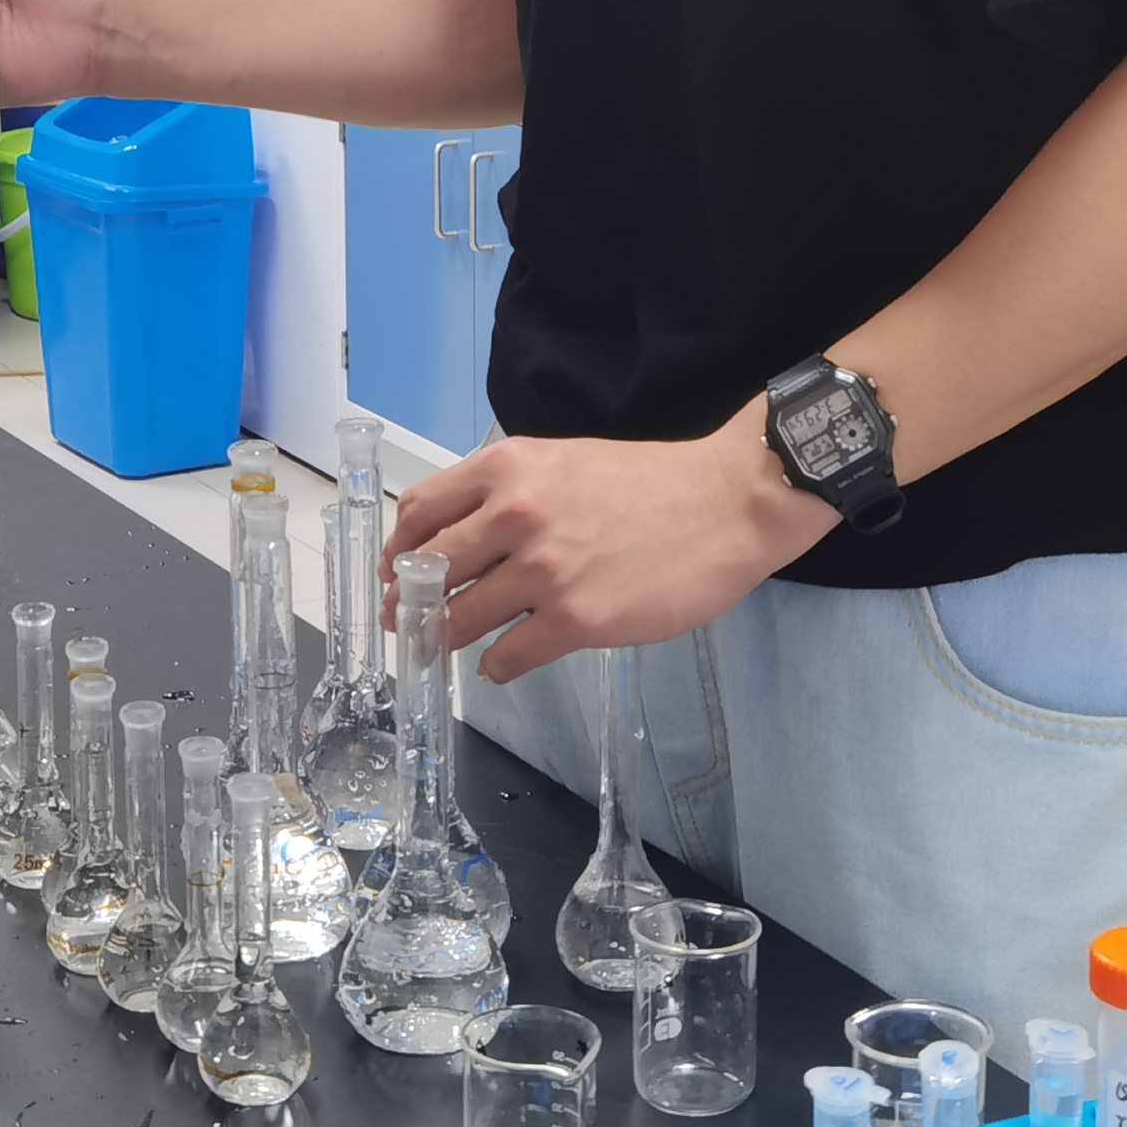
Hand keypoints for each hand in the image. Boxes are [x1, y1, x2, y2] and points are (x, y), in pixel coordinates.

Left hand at [385, 414, 834, 684]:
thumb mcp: (565, 461)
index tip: (397, 572)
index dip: (400, 549)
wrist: (729, 502)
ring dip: (445, 637)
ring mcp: (544, 571)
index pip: (422, 511)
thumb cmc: (651, 481)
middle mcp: (515, 516)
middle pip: (430, 569)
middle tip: (404, 621)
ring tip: (444, 646)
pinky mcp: (576, 620)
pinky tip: (499, 663)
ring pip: (461, 617)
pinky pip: (508, 656)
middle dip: (408, 601)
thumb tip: (461, 537)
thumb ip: (511, 491)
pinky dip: (495, 665)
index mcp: (508, 469)